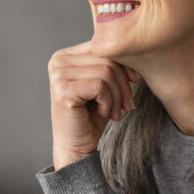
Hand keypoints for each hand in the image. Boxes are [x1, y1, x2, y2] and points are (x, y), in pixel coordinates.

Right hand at [48, 41, 141, 169]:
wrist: (77, 146)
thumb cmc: (91, 115)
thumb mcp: (104, 84)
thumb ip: (110, 64)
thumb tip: (132, 50)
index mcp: (66, 55)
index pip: (104, 48)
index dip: (124, 64)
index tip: (135, 81)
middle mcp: (58, 61)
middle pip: (107, 59)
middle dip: (123, 84)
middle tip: (126, 105)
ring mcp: (58, 74)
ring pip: (106, 72)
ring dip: (117, 96)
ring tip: (114, 111)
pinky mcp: (63, 90)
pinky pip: (100, 86)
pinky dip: (108, 101)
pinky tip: (104, 112)